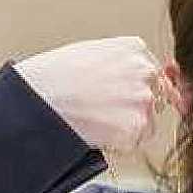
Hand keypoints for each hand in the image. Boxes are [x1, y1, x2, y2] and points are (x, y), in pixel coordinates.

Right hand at [13, 36, 180, 151]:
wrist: (39, 99)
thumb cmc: (53, 76)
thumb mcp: (90, 53)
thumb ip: (119, 62)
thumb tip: (133, 77)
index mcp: (134, 49)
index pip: (152, 74)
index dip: (135, 90)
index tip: (121, 98)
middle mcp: (144, 71)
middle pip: (154, 97)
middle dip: (133, 108)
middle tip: (102, 110)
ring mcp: (142, 99)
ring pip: (147, 122)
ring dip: (127, 127)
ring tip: (96, 120)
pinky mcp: (135, 125)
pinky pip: (136, 142)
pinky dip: (120, 143)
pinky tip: (97, 131)